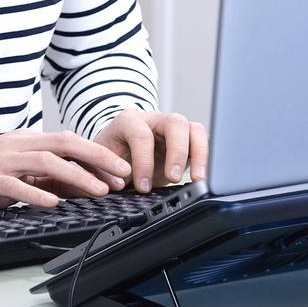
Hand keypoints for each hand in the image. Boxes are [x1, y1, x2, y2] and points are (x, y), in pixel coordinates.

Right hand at [0, 130, 131, 217]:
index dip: (96, 154)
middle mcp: (12, 145)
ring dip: (75, 176)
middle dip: (96, 158)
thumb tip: (76, 185)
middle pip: (62, 144)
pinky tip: (53, 203)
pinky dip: (36, 193)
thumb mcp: (12, 176)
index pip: (66, 142)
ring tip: (98, 190)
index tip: (120, 170)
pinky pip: (13, 184)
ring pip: (44, 162)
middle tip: (121, 174)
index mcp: (21, 142)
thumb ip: (40, 177)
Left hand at [94, 110, 208, 192]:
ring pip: (195, 130)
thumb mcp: (101, 164)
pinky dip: (206, 160)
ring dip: (200, 155)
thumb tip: (115, 185)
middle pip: (175, 123)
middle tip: (173, 178)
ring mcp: (174, 130)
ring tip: (198, 180)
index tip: (142, 187)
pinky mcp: (187, 142)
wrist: (117, 155)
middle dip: (177, 152)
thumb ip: (105, 173)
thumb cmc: (109, 157)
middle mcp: (155, 120)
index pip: (141, 135)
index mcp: (129, 121)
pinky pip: (204, 144)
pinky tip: (204, 178)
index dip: (143, 162)